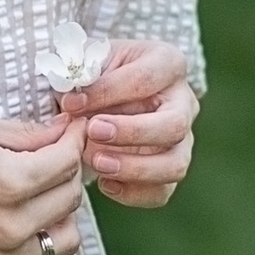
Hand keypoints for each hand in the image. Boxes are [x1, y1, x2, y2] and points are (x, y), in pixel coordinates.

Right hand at [0, 109, 88, 254]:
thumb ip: (27, 133)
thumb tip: (66, 131)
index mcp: (10, 183)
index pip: (69, 161)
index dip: (74, 138)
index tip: (71, 127)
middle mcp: (12, 226)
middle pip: (71, 197)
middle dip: (67, 170)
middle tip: (48, 153)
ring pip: (66, 238)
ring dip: (59, 211)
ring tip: (36, 191)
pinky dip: (37, 239)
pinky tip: (15, 218)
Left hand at [55, 39, 199, 211]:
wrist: (99, 95)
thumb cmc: (93, 73)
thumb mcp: (86, 62)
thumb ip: (79, 77)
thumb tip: (71, 104)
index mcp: (167, 63)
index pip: (146, 79)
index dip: (107, 92)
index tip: (70, 104)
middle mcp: (183, 102)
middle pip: (174, 125)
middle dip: (131, 133)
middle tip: (92, 133)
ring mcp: (182, 139)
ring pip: (175, 164)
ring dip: (134, 168)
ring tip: (96, 163)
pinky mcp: (170, 168)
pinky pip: (162, 191)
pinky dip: (133, 193)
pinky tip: (104, 183)